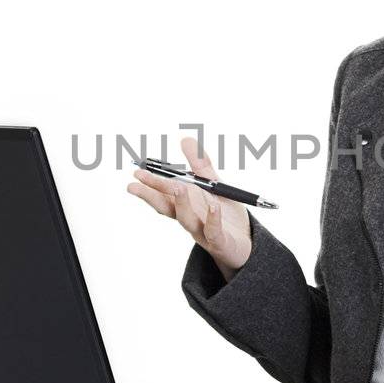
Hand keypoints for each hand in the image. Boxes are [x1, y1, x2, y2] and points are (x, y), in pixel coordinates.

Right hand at [127, 135, 251, 283]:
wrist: (246, 243)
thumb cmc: (226, 215)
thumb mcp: (214, 185)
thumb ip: (200, 165)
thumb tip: (185, 139)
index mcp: (186, 205)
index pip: (164, 194)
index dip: (151, 184)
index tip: (137, 172)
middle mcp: (190, 218)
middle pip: (168, 207)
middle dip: (152, 194)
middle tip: (136, 184)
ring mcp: (203, 232)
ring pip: (187, 220)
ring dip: (181, 203)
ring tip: (176, 187)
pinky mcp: (220, 242)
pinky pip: (215, 231)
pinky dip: (213, 219)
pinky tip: (213, 206)